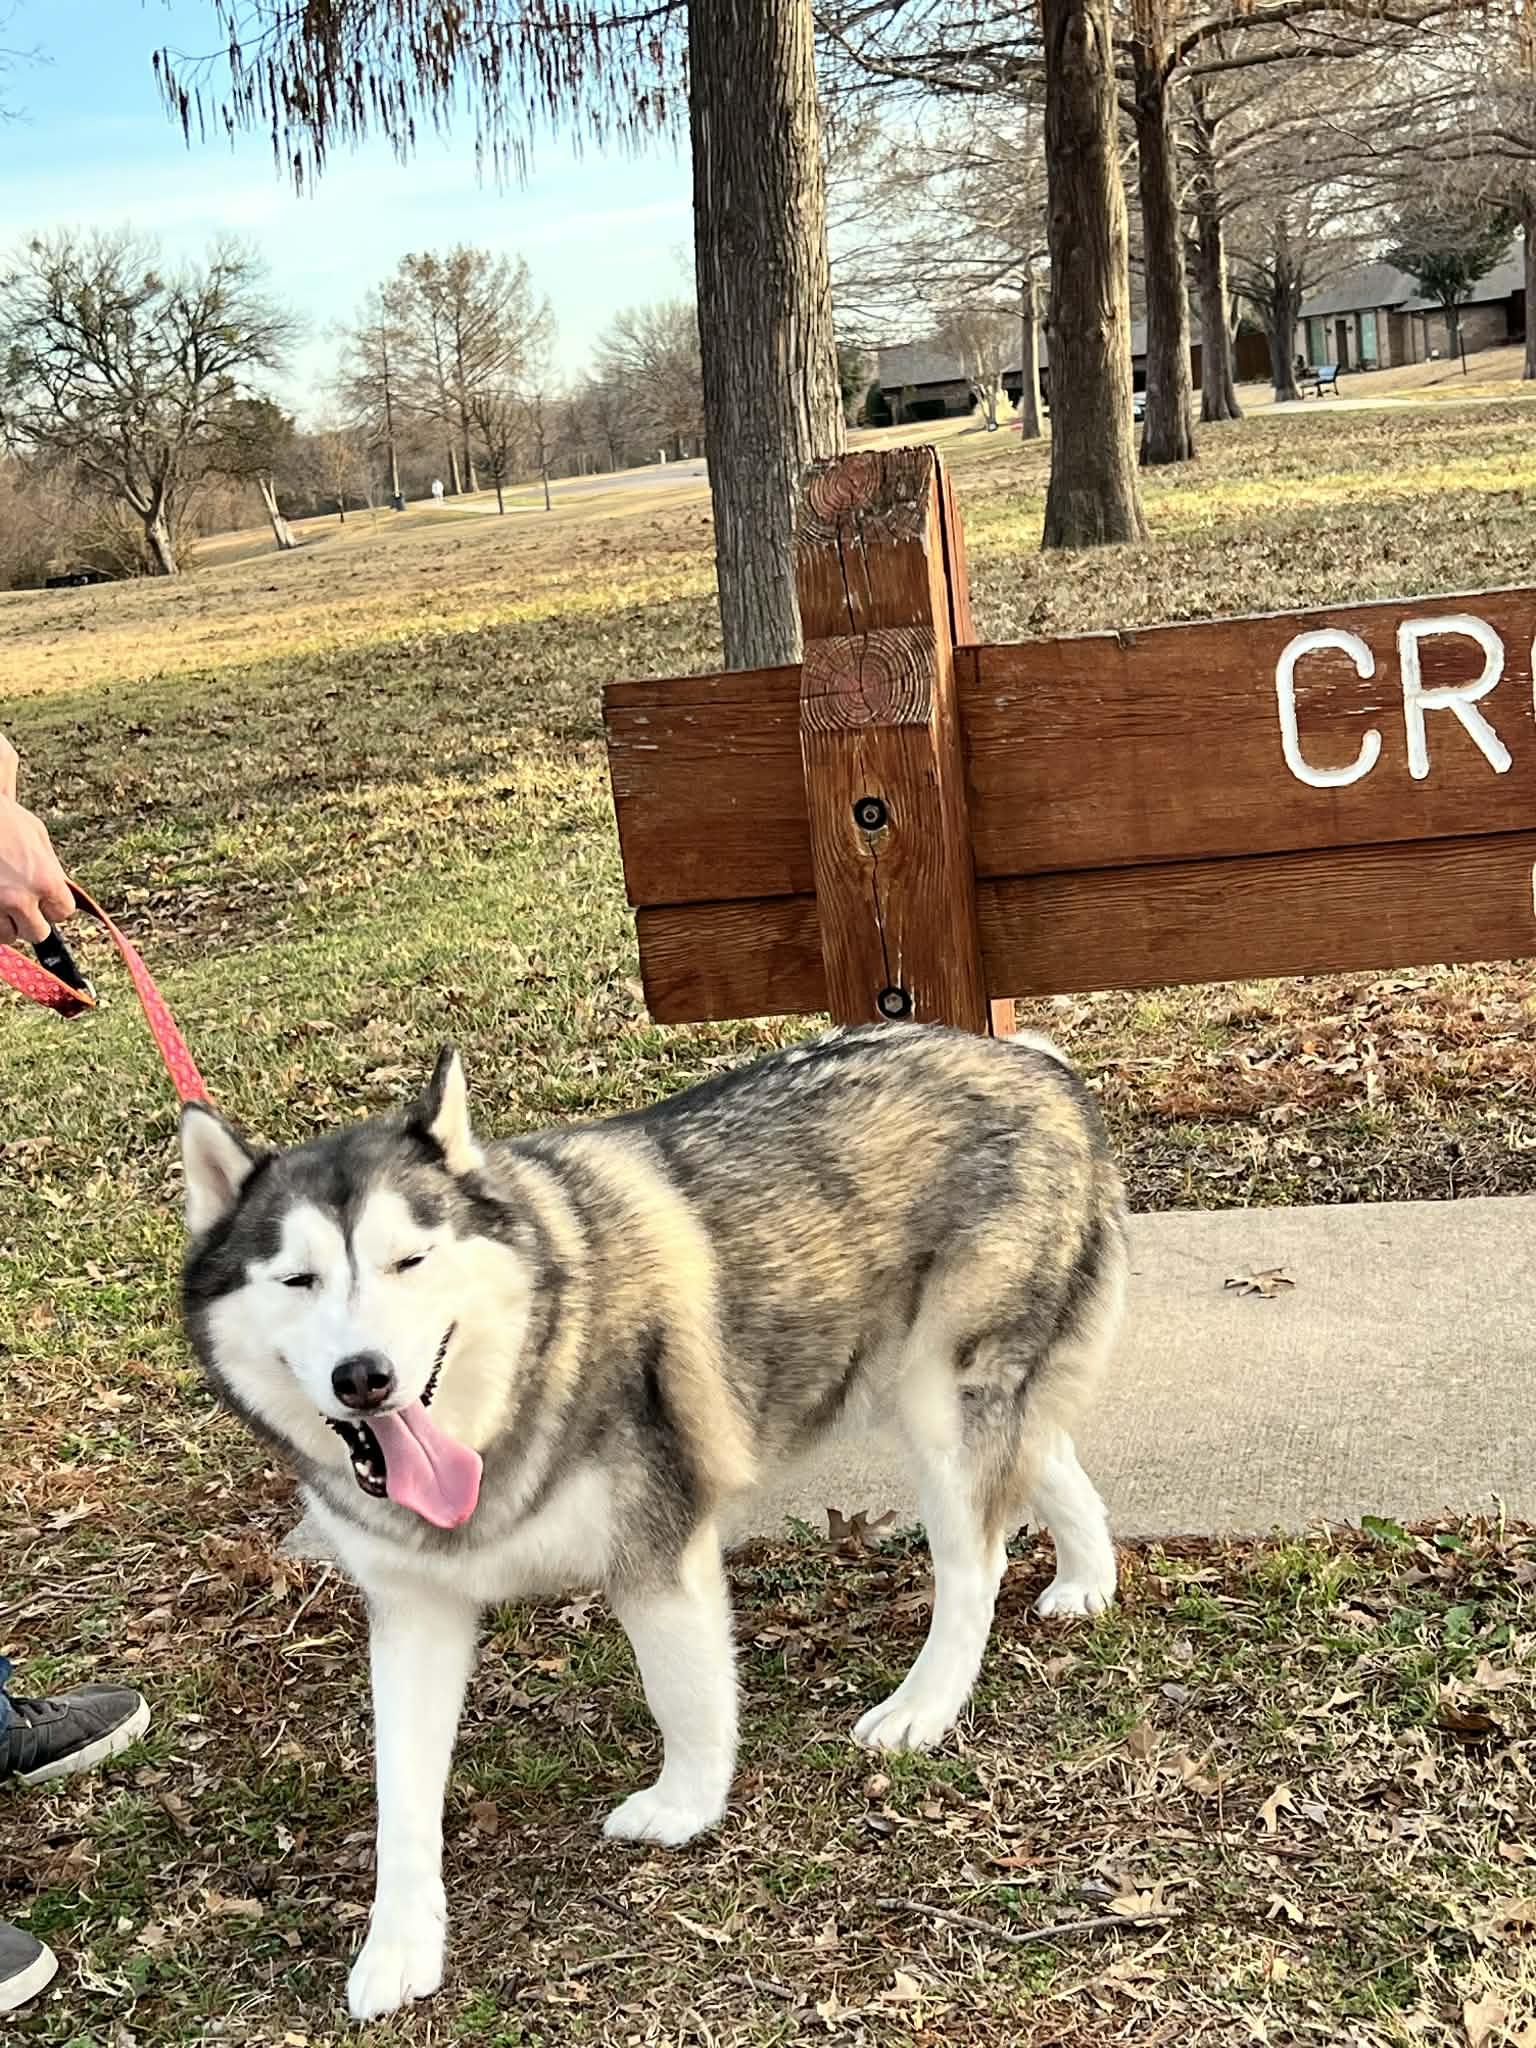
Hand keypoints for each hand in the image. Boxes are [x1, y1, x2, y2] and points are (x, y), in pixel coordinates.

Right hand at [0, 775, 73, 945]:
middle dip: (34, 921)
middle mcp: (20, 898)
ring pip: (9, 936)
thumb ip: (51, 869)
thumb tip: (59, 890)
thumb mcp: (38, 838)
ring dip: (10, 925)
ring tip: (6, 905)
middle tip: (26, 907)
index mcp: (44, 881)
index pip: (62, 913)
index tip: (48, 901)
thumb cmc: (5, 819)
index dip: (55, 906)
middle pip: (38, 933)